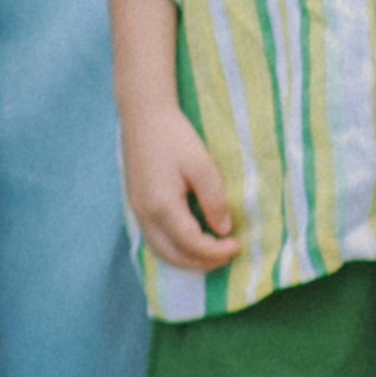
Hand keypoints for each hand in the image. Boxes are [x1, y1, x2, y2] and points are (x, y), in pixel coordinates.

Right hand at [125, 107, 245, 280]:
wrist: (143, 114)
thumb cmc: (174, 136)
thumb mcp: (202, 165)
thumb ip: (214, 200)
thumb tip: (224, 230)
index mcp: (162, 206)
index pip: (192, 244)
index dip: (216, 251)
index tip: (238, 245)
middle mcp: (145, 215)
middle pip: (174, 255)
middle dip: (203, 262)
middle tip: (228, 255)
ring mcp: (138, 211)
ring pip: (161, 251)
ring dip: (187, 259)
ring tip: (212, 253)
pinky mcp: (137, 204)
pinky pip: (155, 239)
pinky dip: (175, 248)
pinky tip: (190, 241)